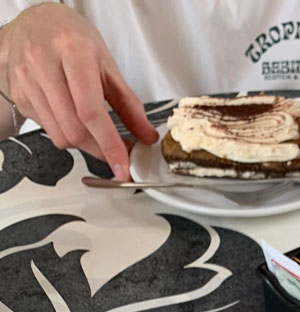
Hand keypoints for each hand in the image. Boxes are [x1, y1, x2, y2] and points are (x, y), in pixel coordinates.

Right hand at [0, 3, 158, 178]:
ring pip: (60, 135)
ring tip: (93, 129)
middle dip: (99, 148)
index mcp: (72, 51)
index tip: (122, 166)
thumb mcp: (106, 64)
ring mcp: (26, 80)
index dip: (109, 144)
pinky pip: (47, 130)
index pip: (90, 111)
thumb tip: (147, 136)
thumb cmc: (72, 39)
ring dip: (83, 144)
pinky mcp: (19, 94)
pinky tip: (69, 114)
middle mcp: (43, 63)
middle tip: (114, 150)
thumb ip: (129, 104)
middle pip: (74, 129)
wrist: (34, 23)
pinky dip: (65, 132)